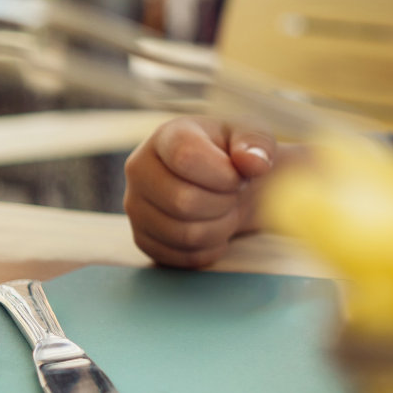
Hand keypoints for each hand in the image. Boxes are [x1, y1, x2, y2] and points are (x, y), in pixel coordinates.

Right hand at [123, 116, 278, 268]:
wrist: (225, 181)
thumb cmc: (236, 154)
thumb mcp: (254, 137)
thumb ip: (256, 143)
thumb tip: (254, 163)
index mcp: (167, 136)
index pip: (186, 157)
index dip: (223, 174)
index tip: (240, 175)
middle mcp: (140, 168)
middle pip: (183, 201)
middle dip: (224, 203)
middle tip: (236, 195)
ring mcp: (136, 206)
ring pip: (184, 233)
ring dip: (221, 227)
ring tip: (227, 209)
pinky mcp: (142, 238)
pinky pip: (181, 257)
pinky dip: (210, 249)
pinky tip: (216, 227)